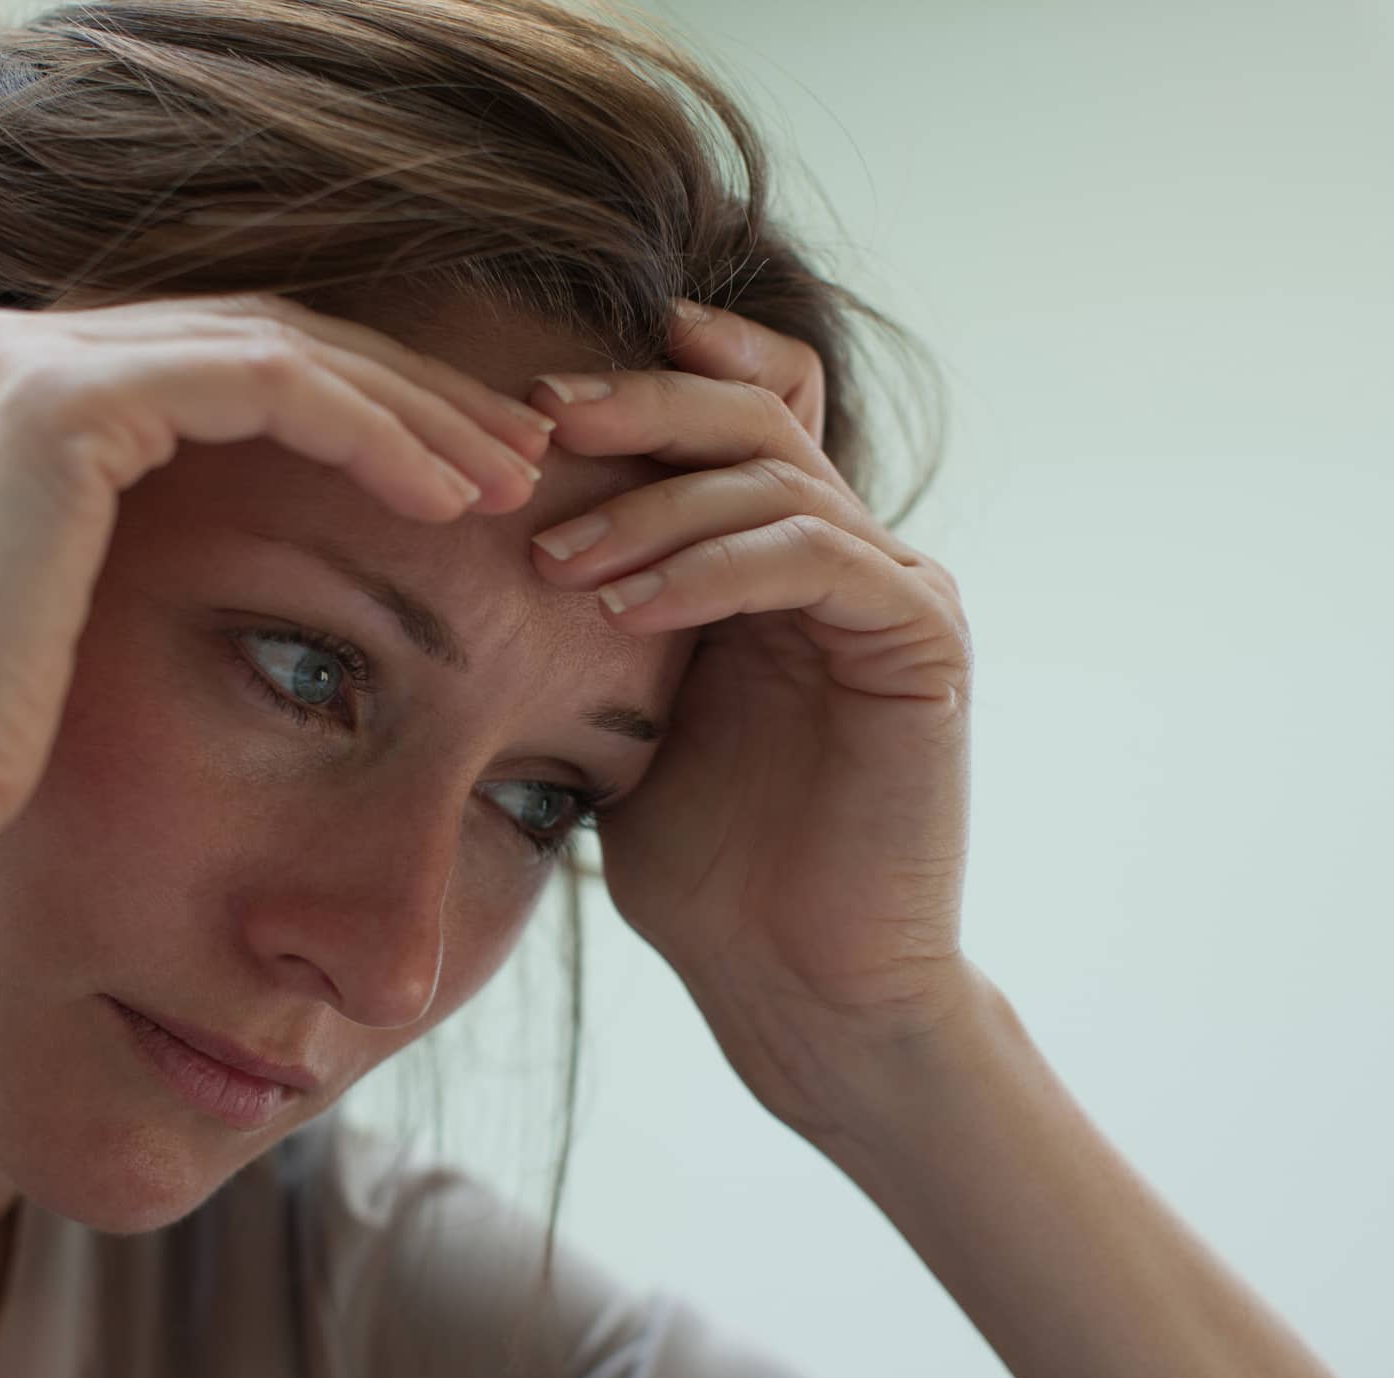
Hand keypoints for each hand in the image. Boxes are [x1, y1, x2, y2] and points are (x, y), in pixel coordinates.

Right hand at [0, 292, 550, 850]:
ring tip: (512, 481)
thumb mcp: (77, 612)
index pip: (222, 360)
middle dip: (407, 393)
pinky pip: (268, 386)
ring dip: (414, 412)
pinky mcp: (57, 400)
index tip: (463, 473)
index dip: (359, 405)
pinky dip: (372, 434)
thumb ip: (137, 532)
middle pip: (263, 333)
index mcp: (4, 387)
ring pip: (281, 347)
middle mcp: (3, 344)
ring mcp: (21, 358)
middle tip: (519, 455)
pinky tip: (448, 502)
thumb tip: (256, 541)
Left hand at [525, 302, 972, 1138]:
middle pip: (756, 415)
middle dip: (642, 406)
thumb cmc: (706, 869)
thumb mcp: (620, 718)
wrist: (797, 983)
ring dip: (654, 508)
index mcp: (776, 560)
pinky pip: (818, 559)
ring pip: (778, 479)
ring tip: (556, 562)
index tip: (540, 389)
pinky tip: (629, 609)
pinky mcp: (921, 640)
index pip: (740, 413)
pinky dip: (716, 568)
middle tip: (541, 419)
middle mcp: (847, 556)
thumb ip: (594, 619)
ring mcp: (893, 590)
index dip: (659, 377)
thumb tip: (472, 550)